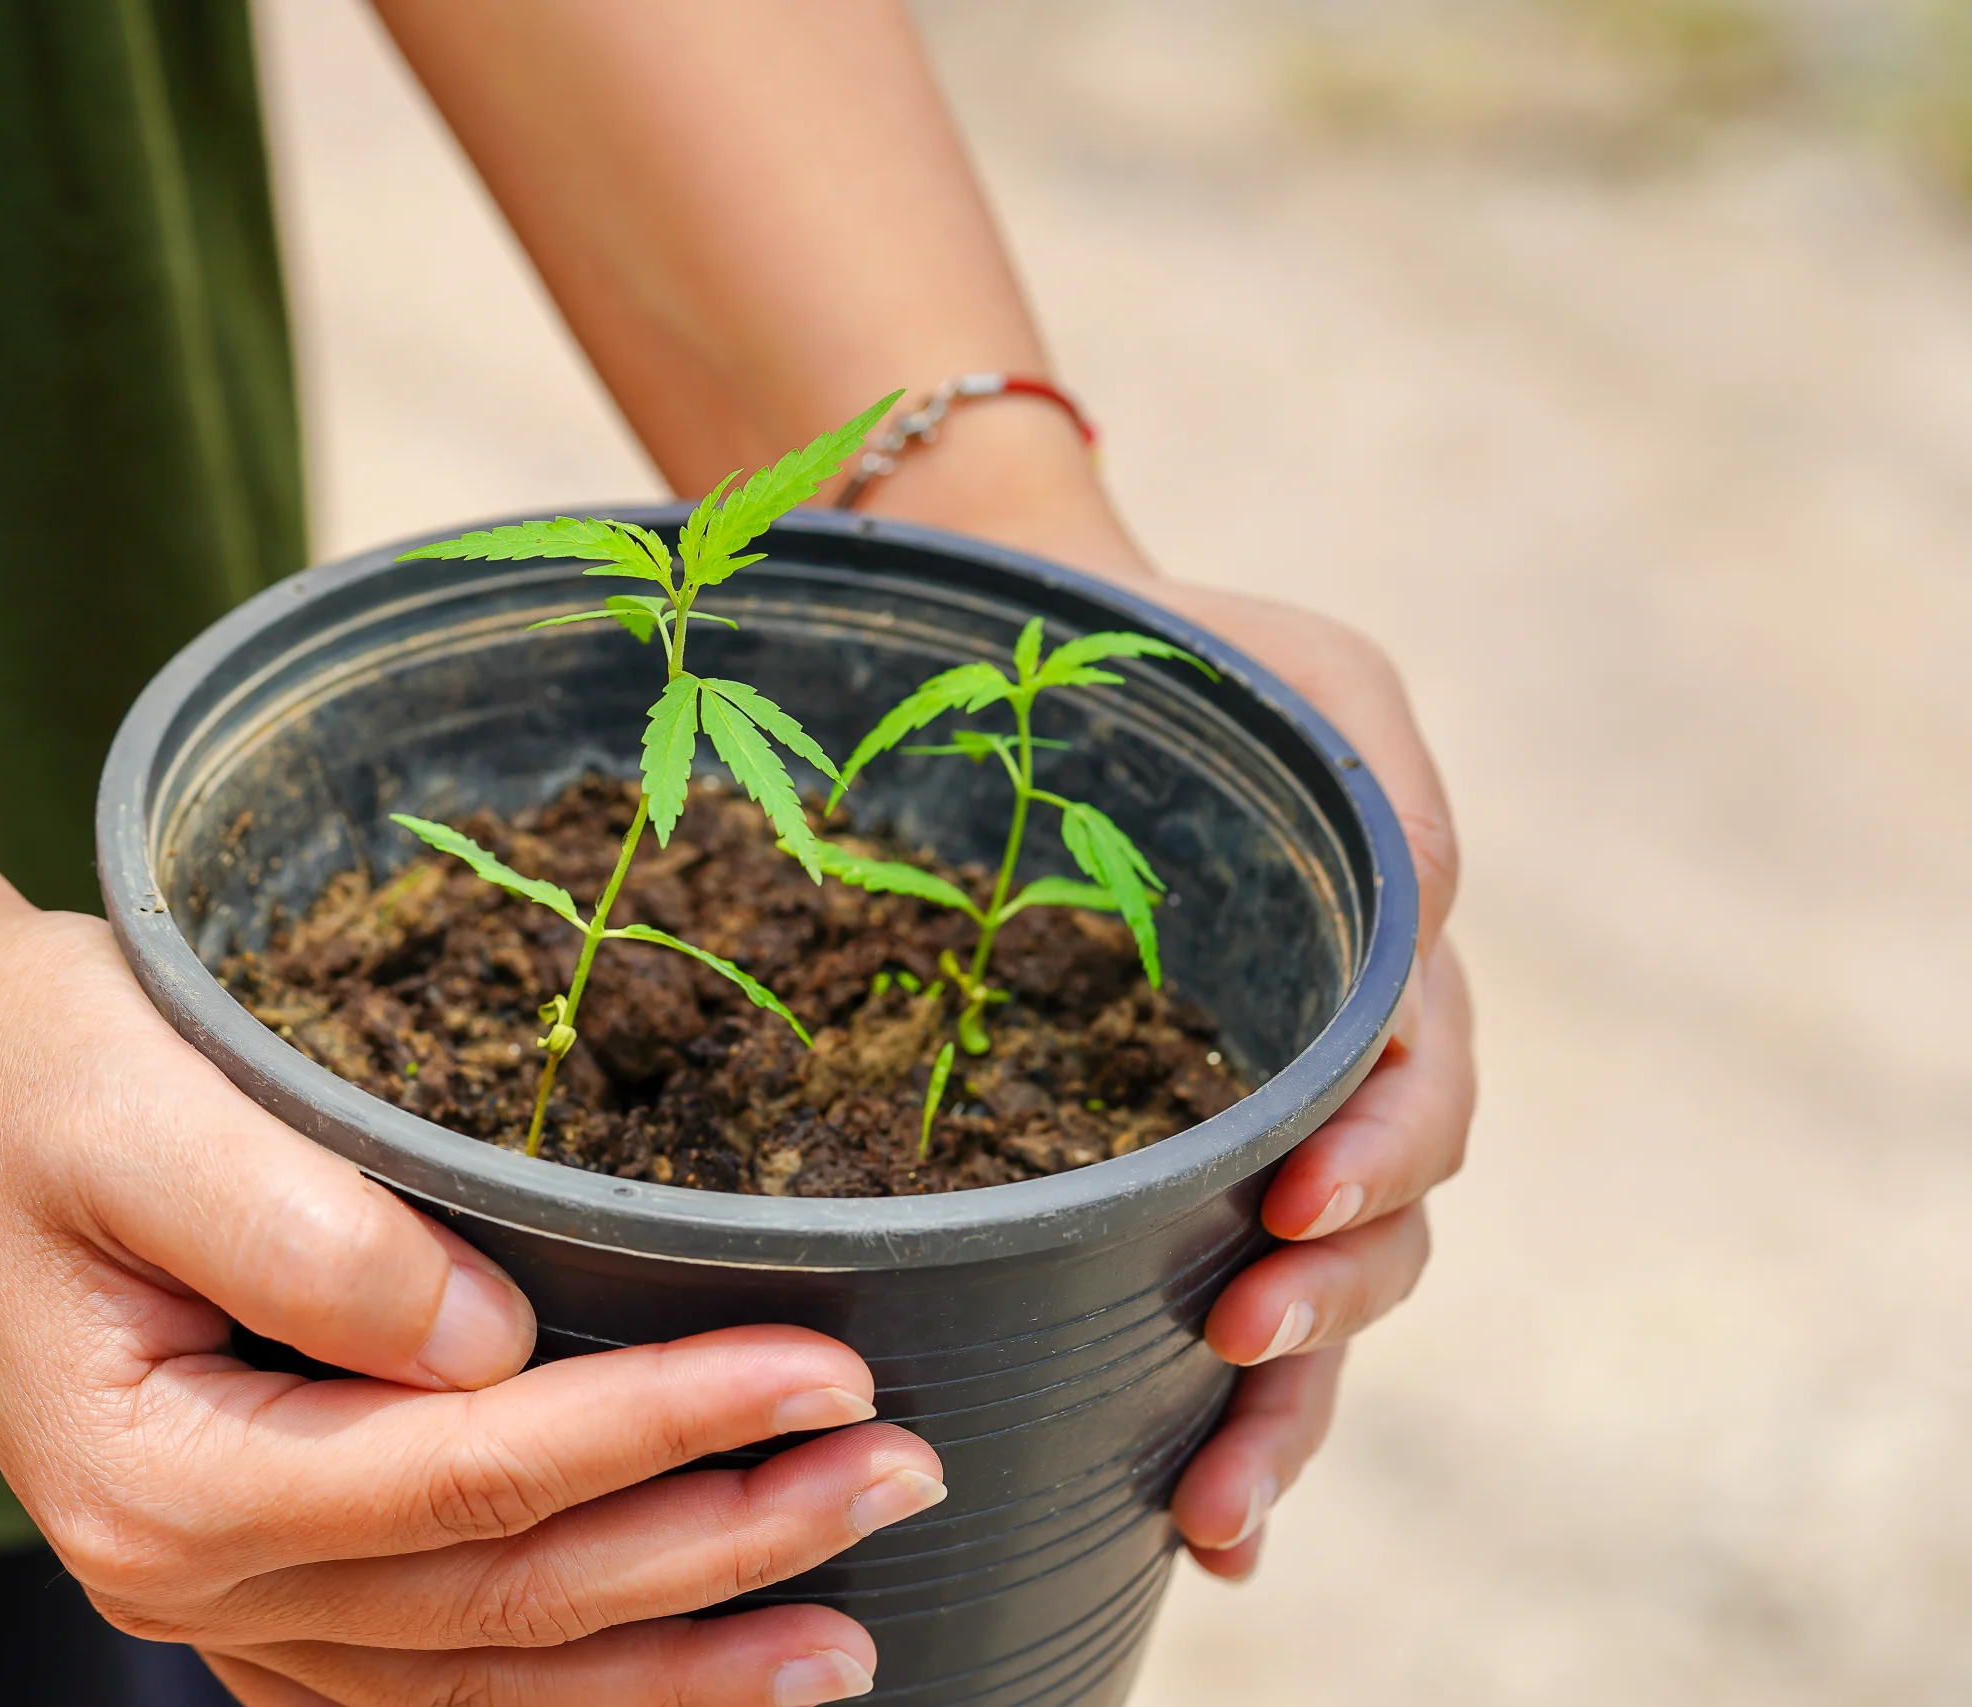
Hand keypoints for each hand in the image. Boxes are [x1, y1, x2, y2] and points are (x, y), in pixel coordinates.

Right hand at [0, 908, 938, 1702]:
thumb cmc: (39, 1070)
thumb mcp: (146, 1109)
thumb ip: (311, 1235)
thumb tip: (493, 1341)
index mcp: (167, 1481)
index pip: (473, 1476)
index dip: (664, 1427)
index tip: (826, 1369)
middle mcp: (192, 1580)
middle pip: (508, 1601)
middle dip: (722, 1546)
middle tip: (901, 1474)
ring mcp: (224, 1599)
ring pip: (485, 1675)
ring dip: (677, 1658)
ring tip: (845, 1634)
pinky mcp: (261, 1566)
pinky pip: (437, 1666)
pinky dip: (575, 1675)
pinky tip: (687, 1660)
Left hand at [855, 438, 1474, 1581]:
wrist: (1049, 672)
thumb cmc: (1195, 664)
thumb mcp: (1318, 682)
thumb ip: (1387, 794)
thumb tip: (1425, 919)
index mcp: (1377, 983)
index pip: (1413, 1098)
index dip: (1376, 1161)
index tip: (1293, 1200)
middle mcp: (1326, 1086)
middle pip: (1371, 1239)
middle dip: (1323, 1318)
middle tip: (1244, 1356)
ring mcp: (1238, 1145)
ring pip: (1298, 1307)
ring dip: (1276, 1414)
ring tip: (1215, 1513)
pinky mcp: (1140, 1182)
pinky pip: (1185, 1303)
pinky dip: (1198, 1424)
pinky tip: (1179, 1521)